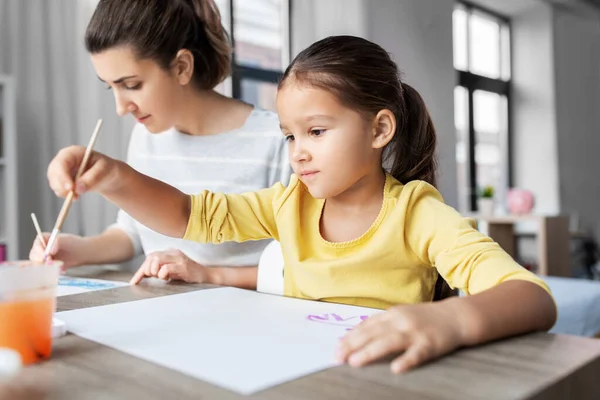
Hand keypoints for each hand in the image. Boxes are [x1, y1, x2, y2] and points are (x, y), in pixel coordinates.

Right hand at [29, 232, 87, 269]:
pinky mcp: (47, 267)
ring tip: (59, 267)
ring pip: (38, 265)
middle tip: (51, 263)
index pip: (37, 244)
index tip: (45, 255)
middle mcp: (40, 249)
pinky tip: (62, 270)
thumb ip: (57, 243)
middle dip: (41, 260)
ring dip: (46, 267)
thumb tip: (50, 251)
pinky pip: (45, 271)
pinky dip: (52, 272)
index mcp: (44, 239)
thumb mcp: (67, 240)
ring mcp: (43, 258)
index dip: (39, 250)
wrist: (82, 253)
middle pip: (34, 255)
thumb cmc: (74, 243)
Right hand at [47, 145, 120, 197]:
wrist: (106, 175)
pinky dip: (65, 195)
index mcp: (74, 152)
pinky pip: (58, 189)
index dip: (63, 175)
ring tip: (78, 196)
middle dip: (61, 186)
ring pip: (54, 182)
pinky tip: (76, 196)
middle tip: (74, 197)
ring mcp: (60, 169)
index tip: (70, 188)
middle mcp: (64, 159)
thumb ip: (92, 178)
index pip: (62, 162)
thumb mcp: (104, 171)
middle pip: (53, 172)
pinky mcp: (61, 179)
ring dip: (64, 192)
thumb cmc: (106, 169)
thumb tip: (78, 189)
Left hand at [130, 249, 215, 284]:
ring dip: (154, 271)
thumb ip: (160, 270)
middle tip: (151, 278)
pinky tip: (166, 278)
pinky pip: (167, 268)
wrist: (207, 276)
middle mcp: (173, 253)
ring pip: (157, 260)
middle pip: (152, 257)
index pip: (150, 257)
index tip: (135, 282)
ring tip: (159, 277)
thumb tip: (144, 274)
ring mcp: (179, 258)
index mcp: (170, 253)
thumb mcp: (172, 271)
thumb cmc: (189, 274)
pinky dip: (162, 274)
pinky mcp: (183, 266)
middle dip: (147, 270)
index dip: (141, 270)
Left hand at [335, 301, 465, 373]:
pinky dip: (406, 360)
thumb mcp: (401, 316)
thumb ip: (381, 325)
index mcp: (391, 315)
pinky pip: (417, 353)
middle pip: (372, 333)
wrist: (457, 316)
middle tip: (337, 358)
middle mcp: (400, 321)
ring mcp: (415, 332)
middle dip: (352, 345)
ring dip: (370, 352)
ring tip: (354, 362)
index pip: (365, 326)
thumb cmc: (425, 319)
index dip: (349, 337)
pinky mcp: (430, 344)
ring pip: (389, 342)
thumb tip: (356, 338)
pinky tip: (396, 369)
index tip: (335, 349)